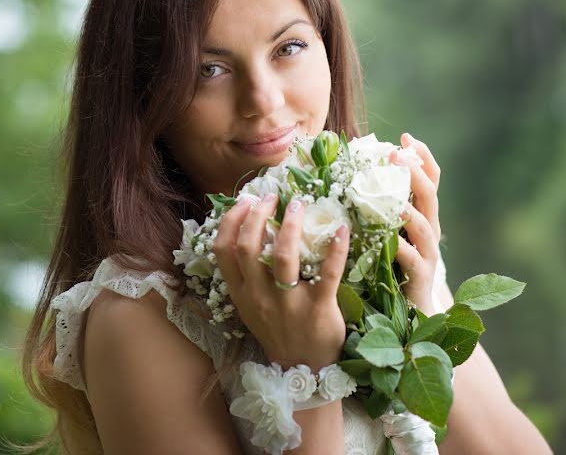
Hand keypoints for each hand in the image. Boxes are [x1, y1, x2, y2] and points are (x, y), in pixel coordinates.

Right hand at [213, 193, 350, 370]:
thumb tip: (253, 228)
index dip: (231, 221)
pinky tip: (341, 229)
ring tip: (298, 205)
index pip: (224, 251)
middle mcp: (260, 297)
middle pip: (249, 247)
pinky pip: (327, 274)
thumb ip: (247, 274)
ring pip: (283, 257)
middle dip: (259, 215)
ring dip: (291, 225)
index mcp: (242, 293)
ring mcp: (289, 304)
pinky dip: (336, 249)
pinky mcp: (319, 309)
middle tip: (272, 196)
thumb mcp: (251, 305)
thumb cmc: (277, 329)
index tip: (245, 201)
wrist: (302, 368)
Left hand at [389, 132, 442, 314]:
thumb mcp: (383, 233)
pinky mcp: (419, 277)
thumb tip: (346, 177)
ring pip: (425, 226)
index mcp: (420, 216)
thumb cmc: (389, 270)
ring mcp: (427, 254)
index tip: (405, 137)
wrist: (407, 318)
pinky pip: (413, 260)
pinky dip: (402, 249)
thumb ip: (374, 208)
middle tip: (398, 157)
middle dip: (416, 174)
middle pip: (431, 195)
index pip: (429, 180)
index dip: (421, 157)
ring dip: (410, 209)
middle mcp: (429, 231)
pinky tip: (389, 241)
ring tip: (395, 198)